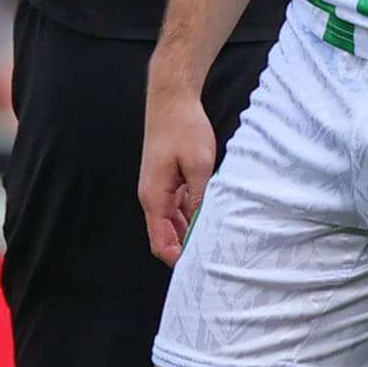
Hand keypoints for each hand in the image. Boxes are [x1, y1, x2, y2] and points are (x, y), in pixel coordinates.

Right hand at [140, 77, 219, 263]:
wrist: (171, 98)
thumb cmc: (184, 128)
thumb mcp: (199, 165)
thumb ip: (201, 198)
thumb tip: (203, 227)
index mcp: (154, 197)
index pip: (161, 243)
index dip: (179, 260)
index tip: (203, 268)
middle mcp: (151, 197)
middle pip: (165, 236)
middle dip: (186, 249)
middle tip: (215, 258)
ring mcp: (158, 188)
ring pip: (172, 223)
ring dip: (190, 232)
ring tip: (216, 240)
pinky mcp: (166, 180)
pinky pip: (177, 207)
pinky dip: (190, 216)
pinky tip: (210, 216)